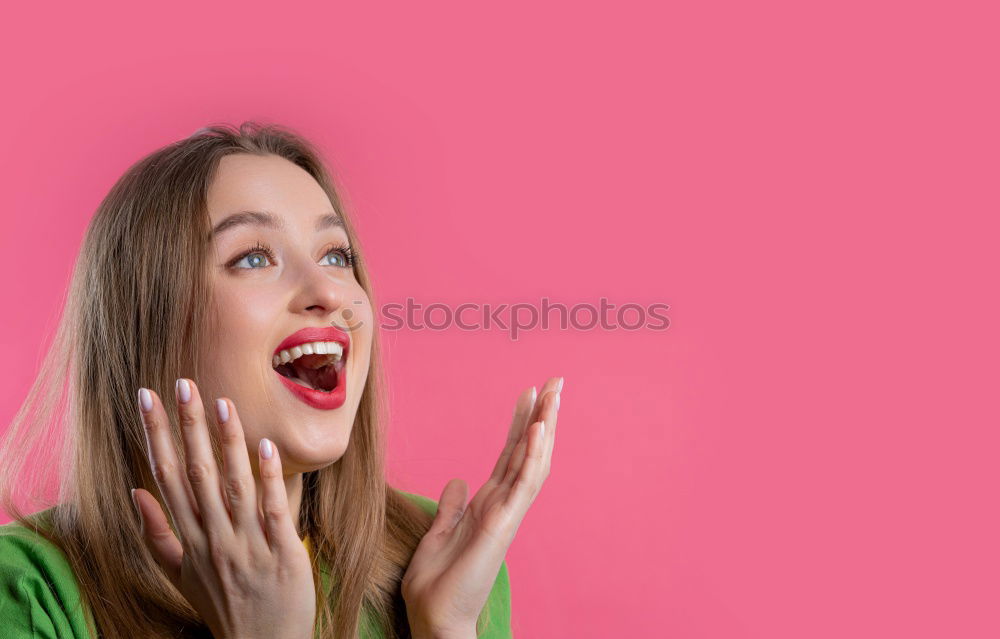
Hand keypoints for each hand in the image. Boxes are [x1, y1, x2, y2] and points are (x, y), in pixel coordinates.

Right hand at [131, 379, 315, 638]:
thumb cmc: (223, 606)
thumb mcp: (179, 576)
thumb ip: (157, 534)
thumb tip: (135, 493)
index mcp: (188, 539)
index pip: (167, 478)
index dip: (157, 437)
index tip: (147, 399)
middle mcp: (213, 538)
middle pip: (196, 475)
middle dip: (188, 427)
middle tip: (182, 384)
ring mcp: (247, 545)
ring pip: (234, 486)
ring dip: (227, 443)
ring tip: (223, 403)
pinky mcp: (281, 552)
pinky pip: (273, 510)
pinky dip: (269, 479)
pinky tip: (265, 446)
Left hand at [401, 376, 562, 638]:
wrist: (434, 620)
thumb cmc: (435, 586)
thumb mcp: (437, 535)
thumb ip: (450, 508)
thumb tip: (456, 481)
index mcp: (486, 505)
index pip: (509, 456)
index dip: (520, 424)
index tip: (529, 393)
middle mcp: (502, 507)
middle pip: (528, 453)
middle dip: (543, 417)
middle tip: (556, 383)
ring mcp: (506, 515)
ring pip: (533, 464)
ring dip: (544, 428)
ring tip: (554, 395)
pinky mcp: (502, 526)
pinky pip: (523, 486)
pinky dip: (533, 457)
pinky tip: (539, 431)